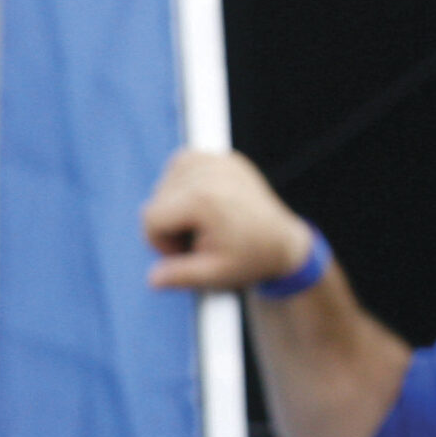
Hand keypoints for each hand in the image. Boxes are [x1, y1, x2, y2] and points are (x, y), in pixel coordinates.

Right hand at [142, 149, 315, 292]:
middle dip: (169, 224)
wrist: (285, 242)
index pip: (150, 218)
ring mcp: (217, 160)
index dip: (160, 243)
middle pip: (156, 200)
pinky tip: (201, 203)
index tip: (185, 253)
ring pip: (164, 181)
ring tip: (201, 223)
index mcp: (203, 199)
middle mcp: (208, 172)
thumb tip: (152, 279)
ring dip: (174, 204)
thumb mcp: (214, 275)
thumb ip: (179, 277)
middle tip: (198, 240)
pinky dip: (184, 185)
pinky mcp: (223, 157)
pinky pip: (183, 166)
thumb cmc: (252, 259)